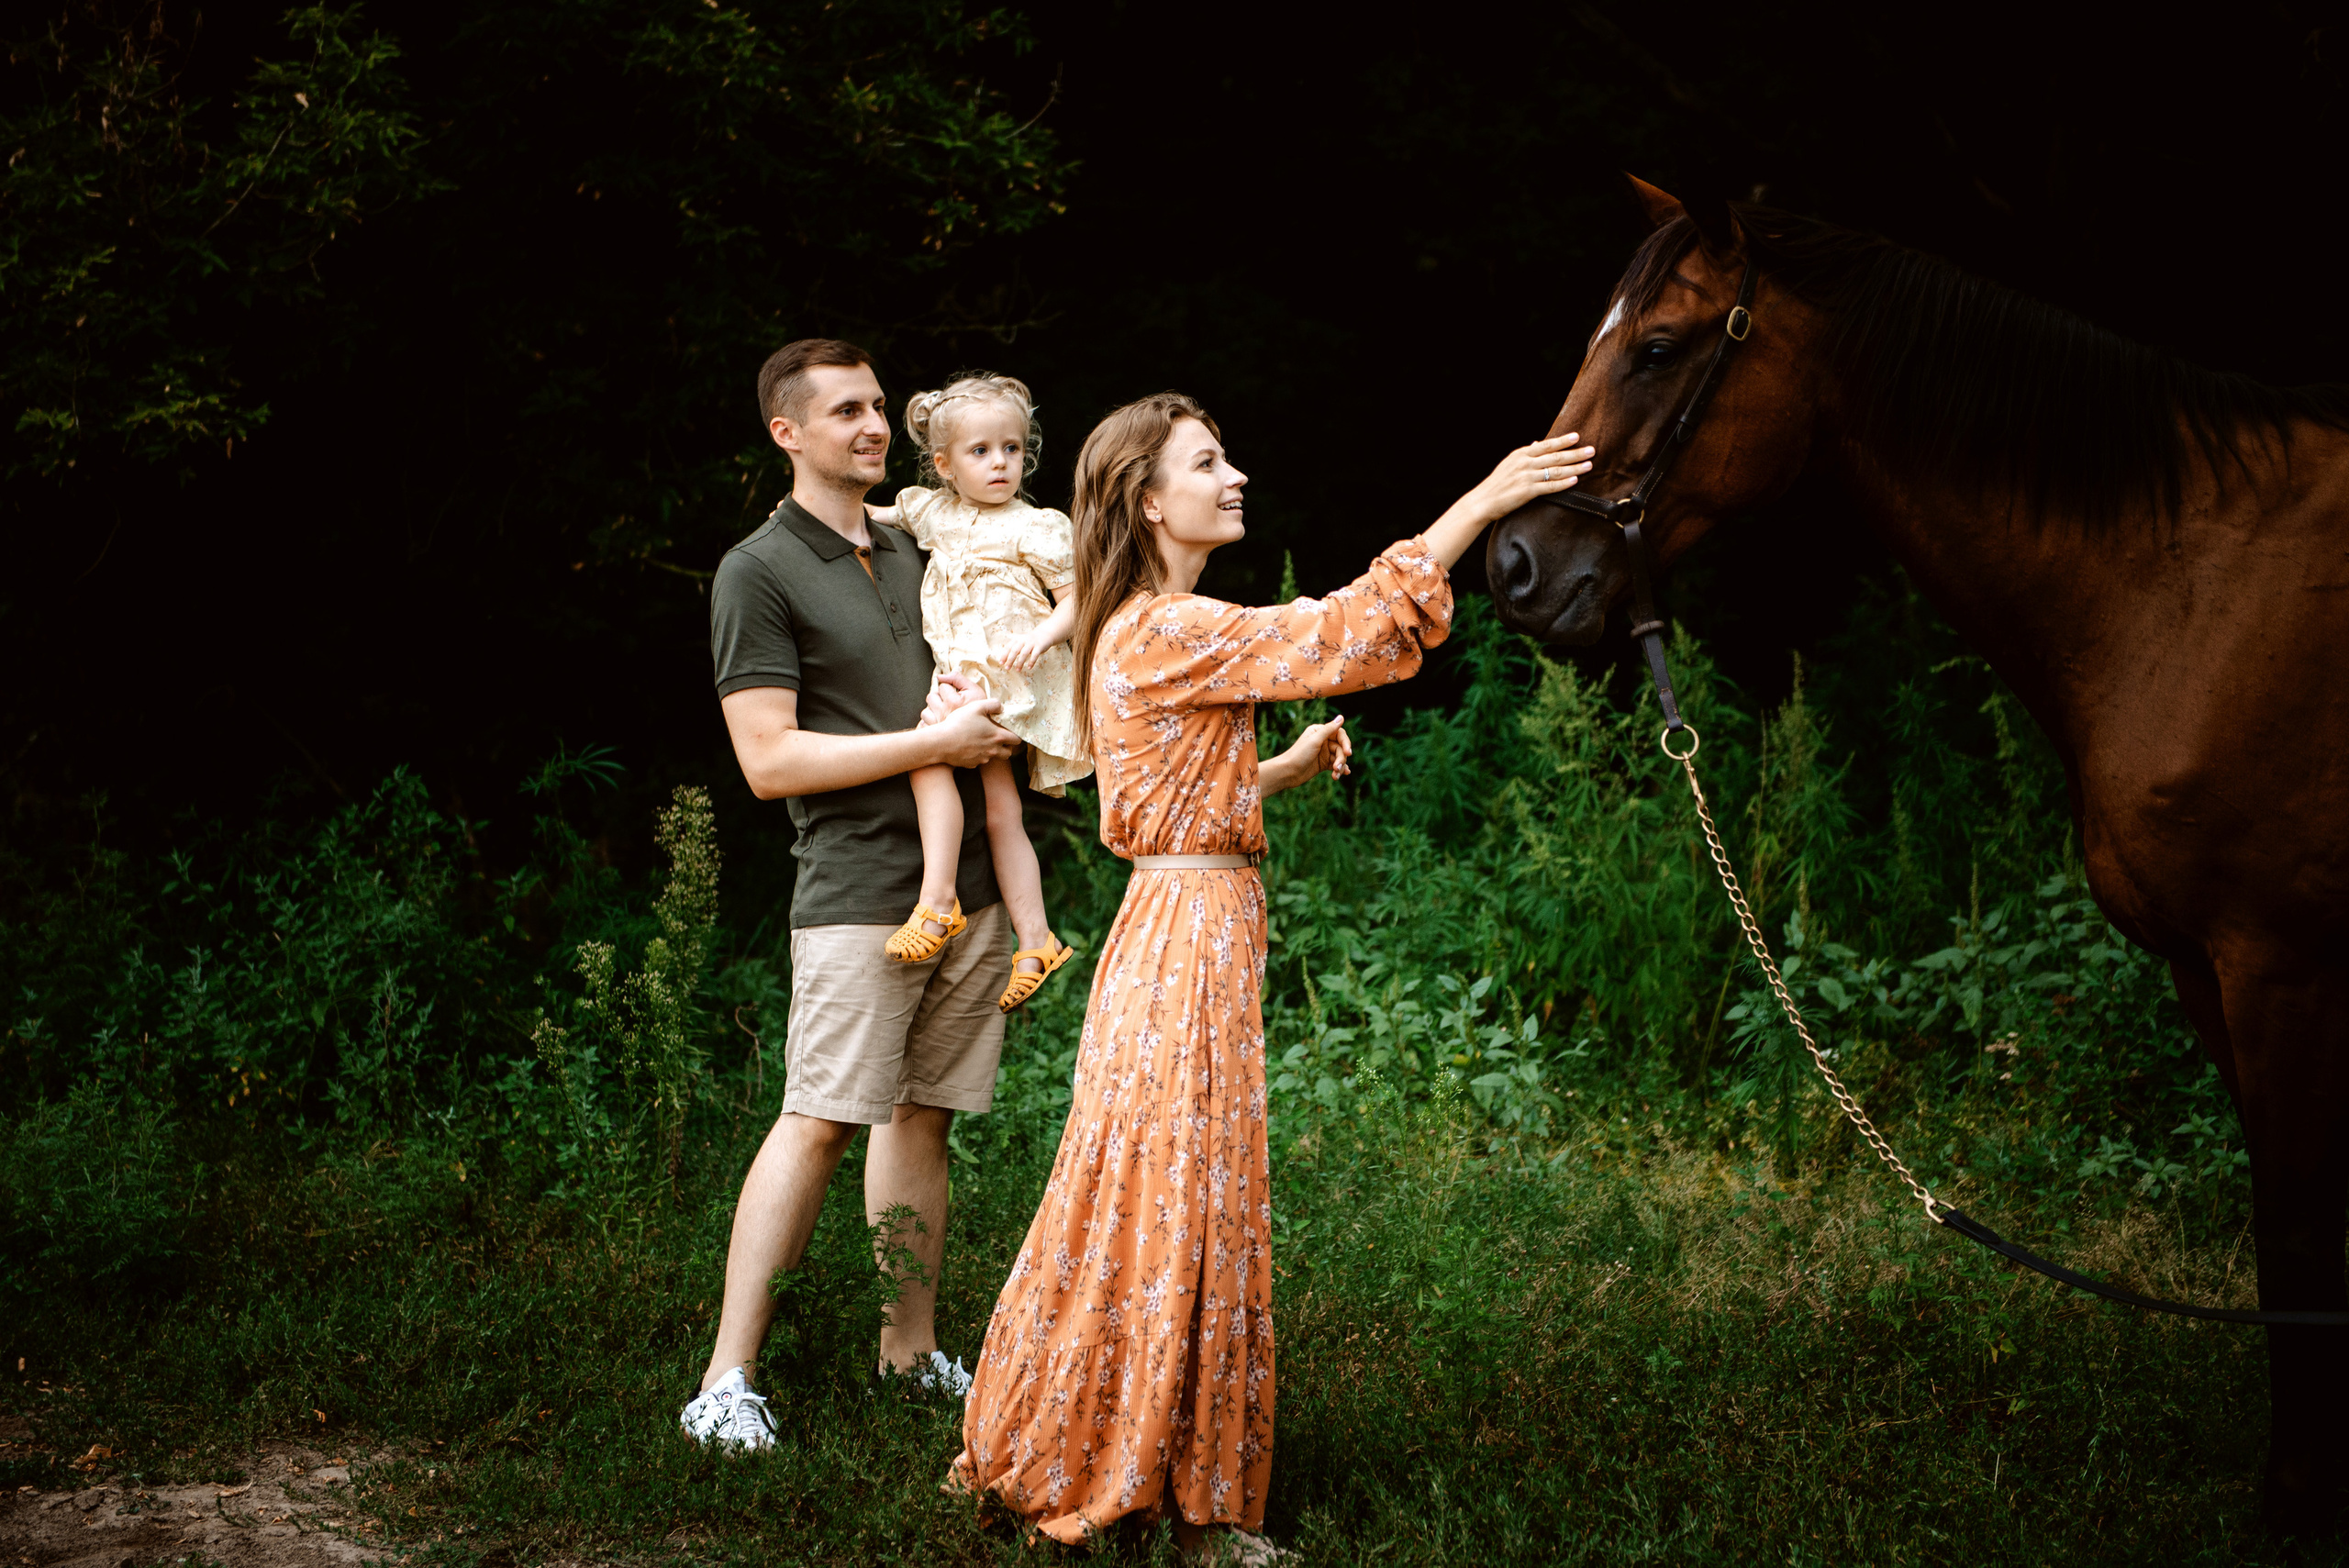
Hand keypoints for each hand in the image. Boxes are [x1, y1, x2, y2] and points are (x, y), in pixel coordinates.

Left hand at [920, 670, 988, 727]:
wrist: (987, 730)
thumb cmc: (983, 711)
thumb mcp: (974, 690)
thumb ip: (957, 679)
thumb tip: (940, 676)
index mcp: (953, 702)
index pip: (942, 686)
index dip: (950, 688)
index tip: (957, 694)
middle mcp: (944, 713)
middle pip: (931, 697)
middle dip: (939, 697)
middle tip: (949, 702)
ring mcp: (939, 724)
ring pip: (925, 711)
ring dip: (933, 709)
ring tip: (943, 711)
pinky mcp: (937, 734)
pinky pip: (924, 725)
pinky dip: (929, 722)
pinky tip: (939, 721)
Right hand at [930, 696, 1019, 768]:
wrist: (942, 742)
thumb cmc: (959, 723)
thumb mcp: (976, 707)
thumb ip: (992, 704)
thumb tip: (1000, 707)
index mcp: (997, 736)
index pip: (1016, 739)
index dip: (1016, 735)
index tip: (1011, 732)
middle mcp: (993, 750)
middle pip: (1008, 753)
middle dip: (1007, 747)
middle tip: (999, 739)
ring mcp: (983, 759)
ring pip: (993, 757)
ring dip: (992, 751)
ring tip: (982, 742)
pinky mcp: (972, 764)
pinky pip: (979, 760)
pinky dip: (977, 755)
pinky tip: (969, 747)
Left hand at [999, 629, 1054, 674]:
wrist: (1045, 634)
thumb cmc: (1030, 641)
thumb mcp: (1021, 641)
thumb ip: (1014, 648)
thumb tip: (1005, 659)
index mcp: (1017, 639)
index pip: (1008, 647)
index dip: (1004, 655)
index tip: (1001, 663)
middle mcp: (1023, 640)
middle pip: (1015, 650)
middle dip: (1010, 660)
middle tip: (1007, 668)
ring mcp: (1031, 643)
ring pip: (1024, 653)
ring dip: (1020, 662)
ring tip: (1017, 670)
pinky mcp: (1039, 646)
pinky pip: (1035, 655)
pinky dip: (1031, 661)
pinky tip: (1029, 668)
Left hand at [1291, 714, 1351, 779]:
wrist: (1287, 772)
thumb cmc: (1299, 754)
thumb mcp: (1314, 741)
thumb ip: (1329, 729)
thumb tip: (1341, 717)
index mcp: (1320, 732)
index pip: (1339, 734)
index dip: (1345, 743)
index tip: (1347, 752)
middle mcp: (1323, 741)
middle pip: (1340, 748)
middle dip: (1341, 758)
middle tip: (1337, 767)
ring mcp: (1323, 753)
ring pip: (1339, 758)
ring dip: (1340, 766)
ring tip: (1336, 774)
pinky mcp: (1323, 764)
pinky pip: (1335, 765)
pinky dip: (1339, 770)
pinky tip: (1340, 775)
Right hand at [1461, 432, 1594, 524]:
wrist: (1482, 501)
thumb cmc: (1496, 484)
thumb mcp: (1509, 464)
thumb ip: (1524, 455)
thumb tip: (1536, 444)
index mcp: (1520, 454)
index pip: (1546, 445)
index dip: (1562, 440)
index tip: (1577, 437)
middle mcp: (1525, 463)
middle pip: (1555, 456)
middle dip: (1575, 453)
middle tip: (1592, 450)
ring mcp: (1526, 477)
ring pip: (1556, 470)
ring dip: (1575, 467)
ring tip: (1589, 465)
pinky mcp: (1527, 491)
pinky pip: (1550, 486)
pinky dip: (1564, 483)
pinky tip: (1575, 480)